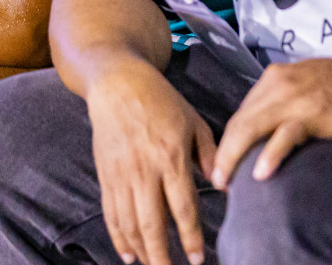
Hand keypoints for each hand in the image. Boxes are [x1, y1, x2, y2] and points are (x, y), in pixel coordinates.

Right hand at [85, 59, 217, 264]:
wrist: (118, 83)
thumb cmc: (161, 100)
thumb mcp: (194, 121)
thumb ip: (211, 154)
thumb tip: (225, 186)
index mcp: (171, 156)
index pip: (182, 206)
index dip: (191, 236)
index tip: (199, 258)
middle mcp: (144, 169)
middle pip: (152, 223)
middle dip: (162, 255)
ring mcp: (122, 173)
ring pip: (129, 222)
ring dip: (141, 250)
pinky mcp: (106, 174)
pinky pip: (111, 212)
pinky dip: (118, 236)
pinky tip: (128, 254)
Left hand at [210, 57, 331, 187]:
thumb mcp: (300, 85)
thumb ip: (279, 103)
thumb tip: (261, 131)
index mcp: (272, 80)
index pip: (241, 113)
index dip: (228, 141)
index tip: (221, 163)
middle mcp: (275, 86)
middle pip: (238, 123)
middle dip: (223, 153)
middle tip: (217, 179)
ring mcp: (291, 99)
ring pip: (251, 128)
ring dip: (234, 156)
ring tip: (226, 180)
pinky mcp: (311, 114)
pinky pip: (284, 135)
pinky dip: (270, 154)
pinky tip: (260, 173)